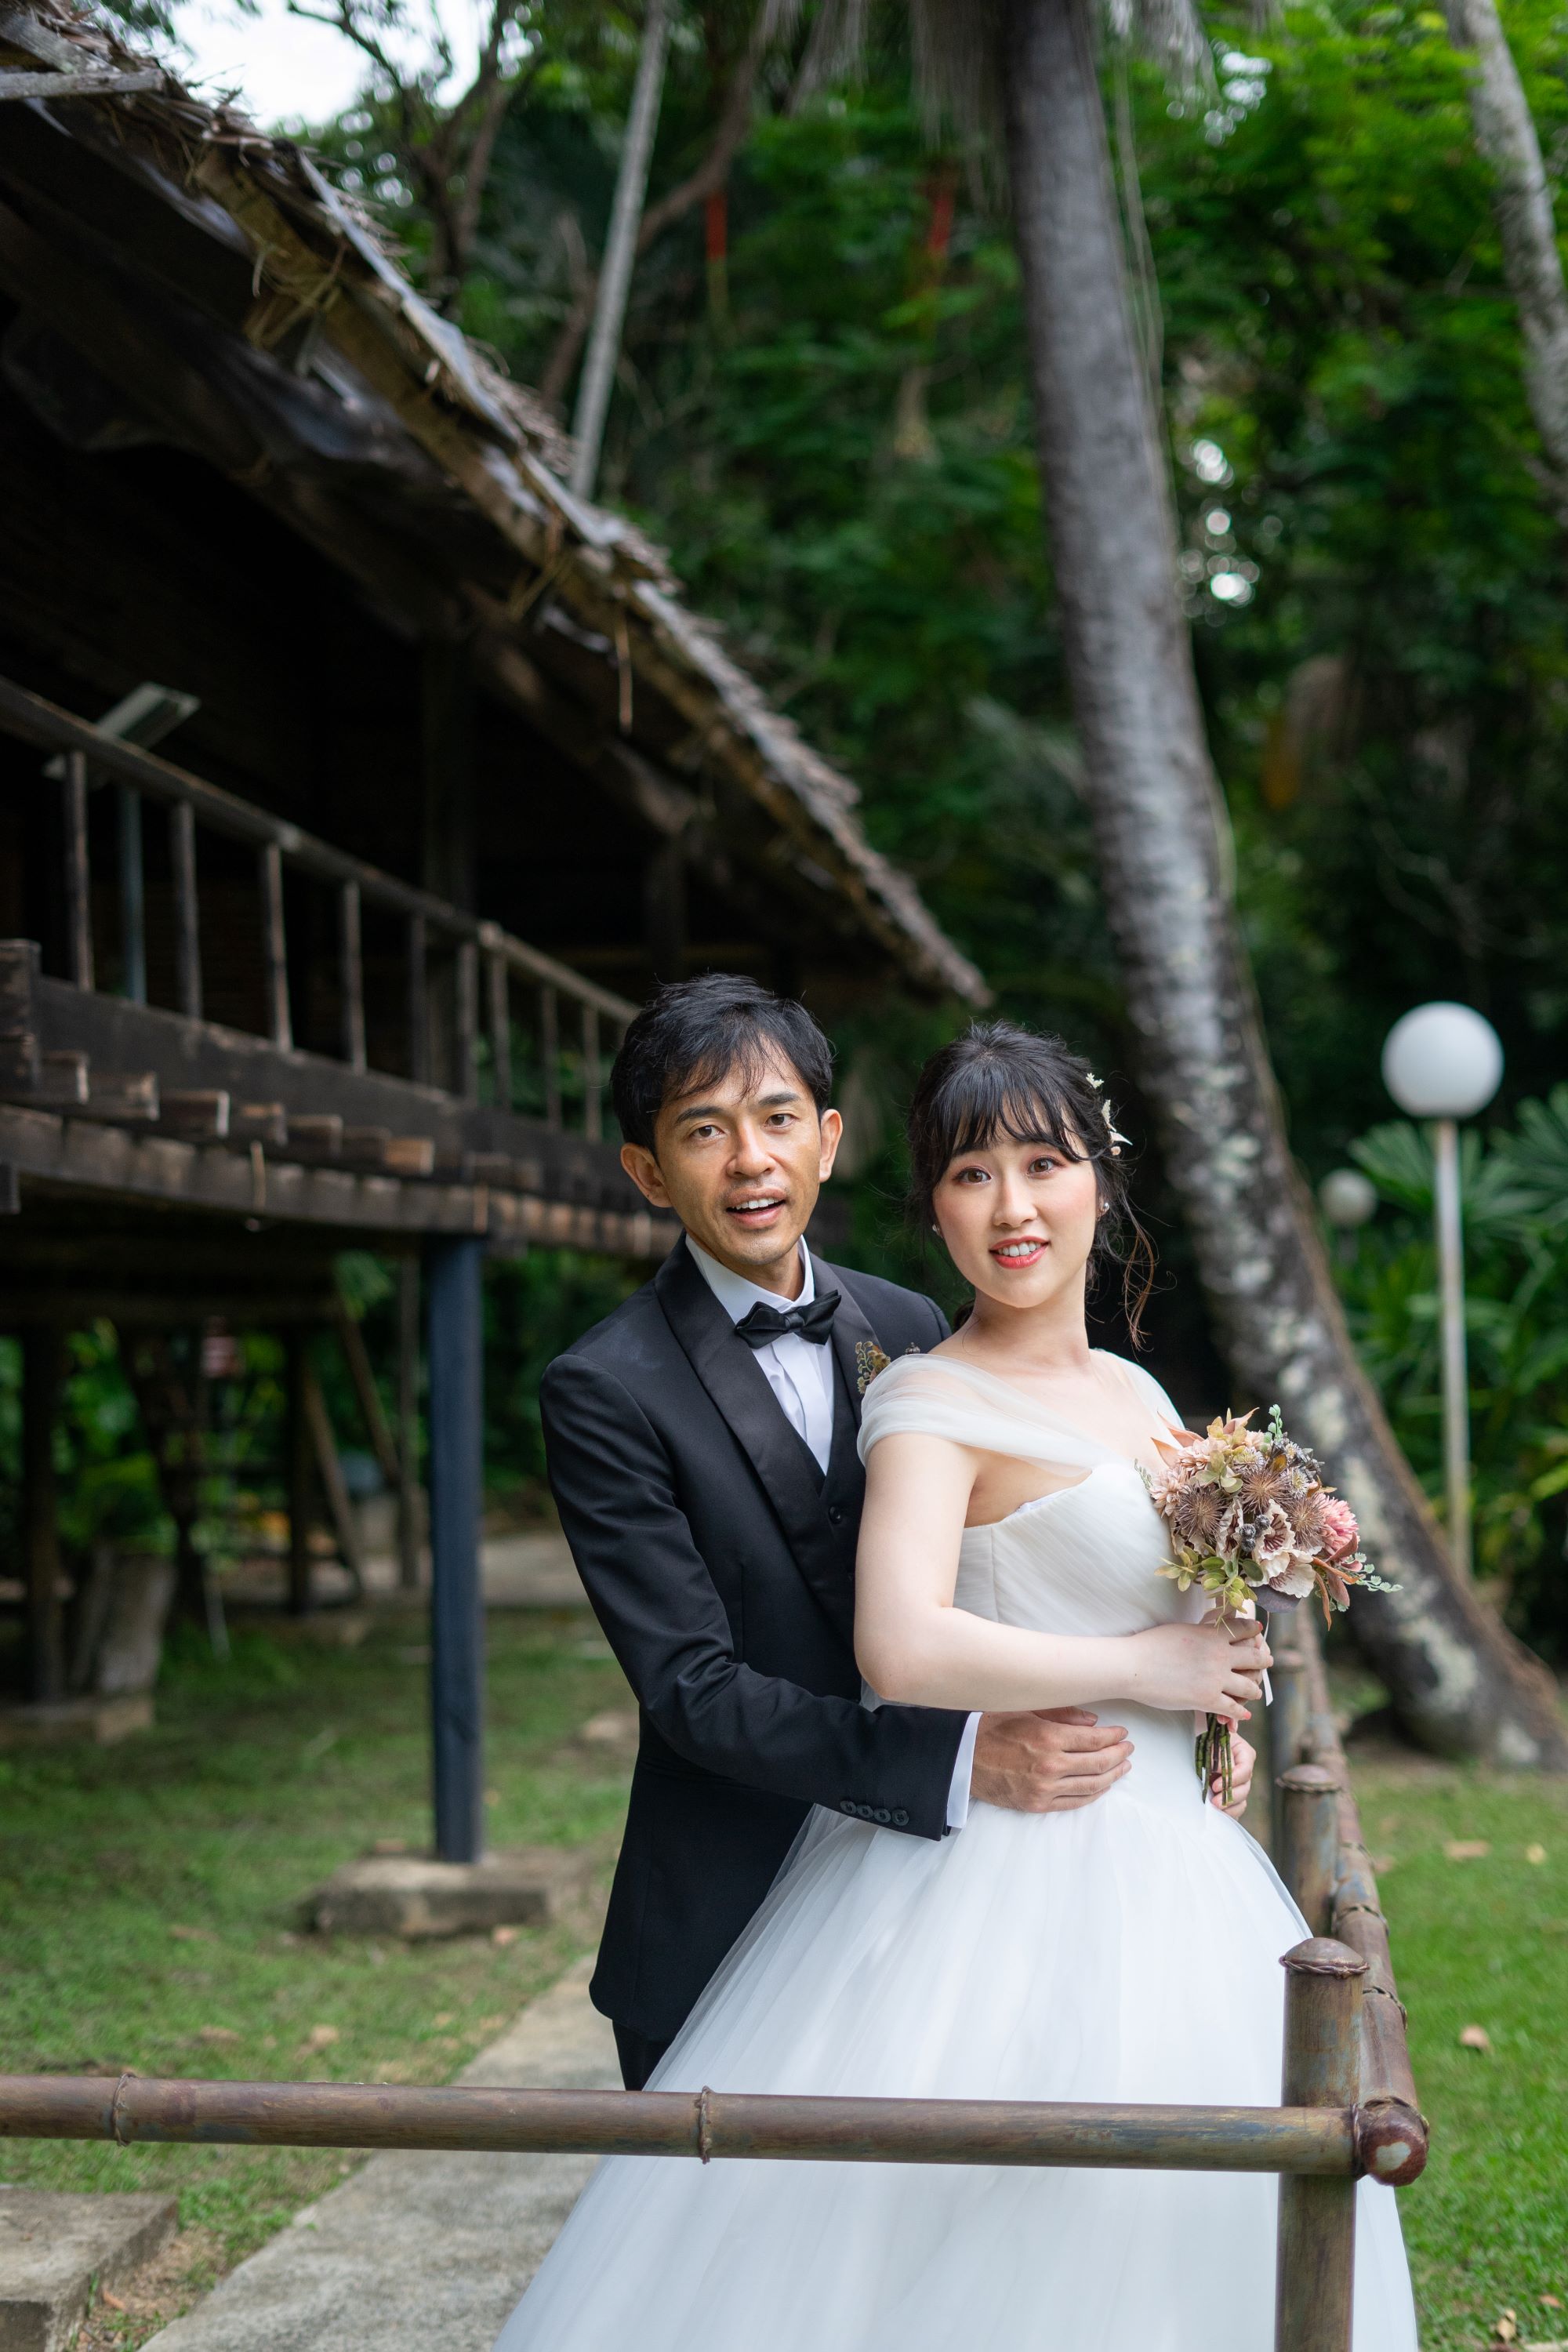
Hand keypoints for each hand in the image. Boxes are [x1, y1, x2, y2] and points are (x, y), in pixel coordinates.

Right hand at [970, 1707, 1132, 1814]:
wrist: (963, 1758)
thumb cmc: (991, 1727)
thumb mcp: (1025, 1710)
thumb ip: (1063, 1714)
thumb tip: (1094, 1721)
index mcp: (1047, 1738)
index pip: (1094, 1739)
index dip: (1113, 1737)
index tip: (1123, 1733)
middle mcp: (1050, 1765)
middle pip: (1098, 1763)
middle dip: (1119, 1755)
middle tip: (1128, 1749)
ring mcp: (1045, 1789)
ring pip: (1091, 1785)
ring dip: (1112, 1776)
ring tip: (1123, 1767)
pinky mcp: (1038, 1804)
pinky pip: (1075, 1802)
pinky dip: (1093, 1794)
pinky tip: (1102, 1786)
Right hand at [1123, 1620, 1270, 1719]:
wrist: (1134, 1665)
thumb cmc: (1151, 1644)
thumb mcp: (1182, 1629)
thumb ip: (1202, 1631)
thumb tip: (1211, 1629)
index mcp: (1213, 1634)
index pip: (1245, 1630)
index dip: (1253, 1631)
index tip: (1257, 1633)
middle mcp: (1220, 1655)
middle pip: (1255, 1658)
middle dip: (1263, 1660)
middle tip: (1267, 1662)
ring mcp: (1216, 1679)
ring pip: (1249, 1686)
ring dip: (1254, 1690)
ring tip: (1255, 1692)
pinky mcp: (1207, 1700)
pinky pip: (1233, 1708)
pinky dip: (1240, 1713)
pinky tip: (1243, 1715)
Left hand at [1211, 1729, 1255, 1818]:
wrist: (1196, 1745)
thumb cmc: (1204, 1739)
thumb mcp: (1210, 1742)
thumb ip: (1218, 1754)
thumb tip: (1222, 1770)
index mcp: (1243, 1752)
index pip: (1245, 1769)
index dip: (1232, 1779)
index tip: (1215, 1785)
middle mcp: (1244, 1769)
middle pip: (1245, 1787)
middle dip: (1230, 1796)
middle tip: (1214, 1801)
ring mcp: (1239, 1784)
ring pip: (1242, 1799)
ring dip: (1229, 1806)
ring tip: (1215, 1808)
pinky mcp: (1233, 1795)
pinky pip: (1237, 1808)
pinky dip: (1229, 1812)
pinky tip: (1218, 1814)